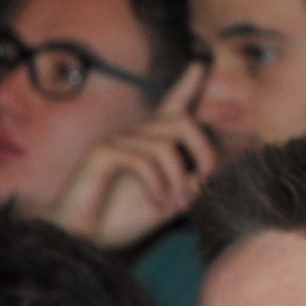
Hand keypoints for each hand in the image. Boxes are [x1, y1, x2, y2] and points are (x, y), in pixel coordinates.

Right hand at [47, 60, 217, 253]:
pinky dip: (157, 183)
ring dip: (180, 179)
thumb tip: (221, 165)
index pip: (172, 106)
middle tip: (208, 180)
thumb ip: (192, 183)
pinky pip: (142, 159)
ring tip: (179, 207)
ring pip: (166, 145)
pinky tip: (156, 201)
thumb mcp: (169, 202)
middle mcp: (134, 136)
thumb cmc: (122, 221)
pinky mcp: (102, 153)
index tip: (201, 64)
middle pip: (182, 121)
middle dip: (204, 150)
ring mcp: (116, 141)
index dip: (187, 85)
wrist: (84, 241)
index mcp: (149, 143)